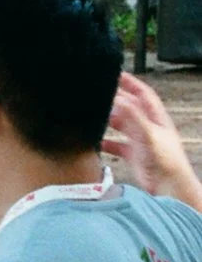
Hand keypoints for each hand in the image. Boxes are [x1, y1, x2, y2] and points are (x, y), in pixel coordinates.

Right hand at [107, 75, 201, 208]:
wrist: (169, 187)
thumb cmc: (166, 162)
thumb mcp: (149, 134)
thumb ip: (134, 117)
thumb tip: (118, 99)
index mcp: (157, 119)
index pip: (144, 95)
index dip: (131, 83)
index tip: (116, 74)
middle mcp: (149, 128)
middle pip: (130, 108)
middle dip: (115, 100)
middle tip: (98, 93)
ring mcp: (141, 141)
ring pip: (122, 125)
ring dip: (108, 120)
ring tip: (93, 115)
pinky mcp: (133, 155)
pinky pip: (116, 145)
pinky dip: (105, 142)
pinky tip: (95, 142)